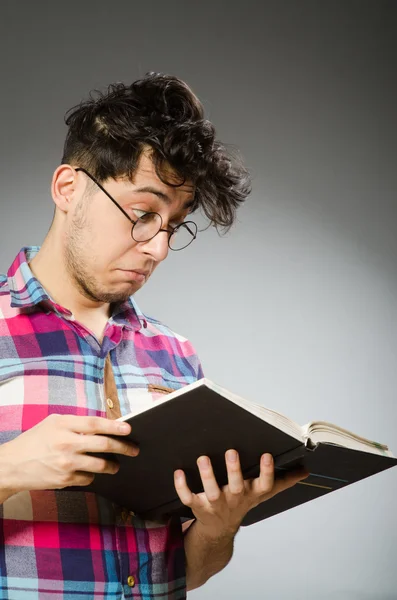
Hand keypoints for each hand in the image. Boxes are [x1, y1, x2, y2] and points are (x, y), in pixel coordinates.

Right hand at [0, 414, 138, 497]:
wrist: (11, 465)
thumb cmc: (34, 441)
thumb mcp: (53, 423)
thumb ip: (76, 423)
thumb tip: (102, 426)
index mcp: (63, 425)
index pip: (96, 424)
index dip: (115, 427)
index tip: (129, 429)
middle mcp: (66, 443)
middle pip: (103, 445)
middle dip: (123, 447)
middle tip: (133, 449)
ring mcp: (66, 463)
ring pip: (100, 465)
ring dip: (112, 465)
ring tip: (115, 465)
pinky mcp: (65, 480)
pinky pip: (88, 478)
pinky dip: (92, 475)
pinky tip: (89, 472)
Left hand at [174, 450, 307, 540]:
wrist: (219, 530)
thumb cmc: (243, 502)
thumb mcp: (263, 493)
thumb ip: (284, 481)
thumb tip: (306, 470)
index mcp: (251, 494)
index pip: (264, 485)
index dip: (266, 471)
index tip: (267, 454)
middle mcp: (234, 499)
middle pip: (236, 486)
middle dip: (234, 470)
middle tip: (232, 451)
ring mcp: (215, 504)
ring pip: (211, 491)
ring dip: (207, 475)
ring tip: (203, 458)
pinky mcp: (197, 505)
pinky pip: (188, 497)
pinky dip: (182, 487)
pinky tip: (178, 472)